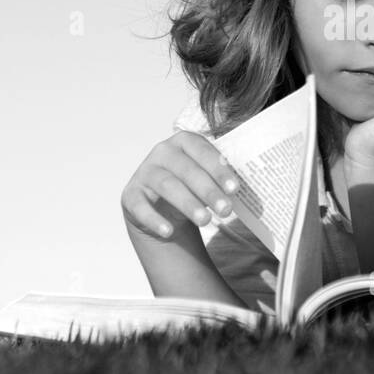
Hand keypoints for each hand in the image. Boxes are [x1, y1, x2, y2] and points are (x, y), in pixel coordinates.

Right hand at [120, 130, 242, 240]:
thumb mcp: (208, 179)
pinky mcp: (131, 195)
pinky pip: (141, 207)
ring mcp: (144, 172)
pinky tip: (168, 231)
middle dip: (208, 190)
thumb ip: (222, 178)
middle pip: (186, 170)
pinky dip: (155, 220)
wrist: (162, 207)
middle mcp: (162, 152)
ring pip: (167, 186)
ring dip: (188, 204)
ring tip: (206, 221)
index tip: (235, 189)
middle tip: (226, 210)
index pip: (202, 151)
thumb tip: (242, 187)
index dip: (218, 169)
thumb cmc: (193, 187)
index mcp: (184, 142)